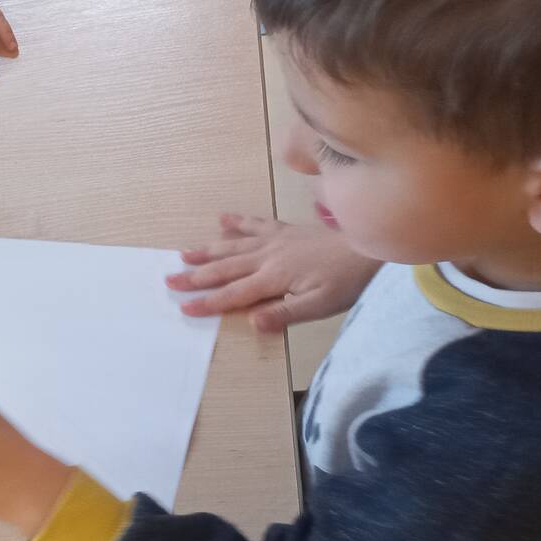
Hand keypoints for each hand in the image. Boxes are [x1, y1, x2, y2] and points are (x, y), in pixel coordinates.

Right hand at [166, 214, 380, 332]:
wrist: (370, 248)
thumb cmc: (347, 282)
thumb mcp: (320, 306)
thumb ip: (286, 313)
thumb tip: (253, 322)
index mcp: (274, 277)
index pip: (234, 294)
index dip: (208, 302)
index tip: (184, 307)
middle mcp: (268, 256)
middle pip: (225, 268)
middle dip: (196, 275)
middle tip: (169, 279)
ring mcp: (275, 240)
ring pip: (233, 245)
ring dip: (207, 250)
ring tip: (183, 253)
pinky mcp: (286, 230)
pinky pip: (256, 224)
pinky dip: (238, 221)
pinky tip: (222, 218)